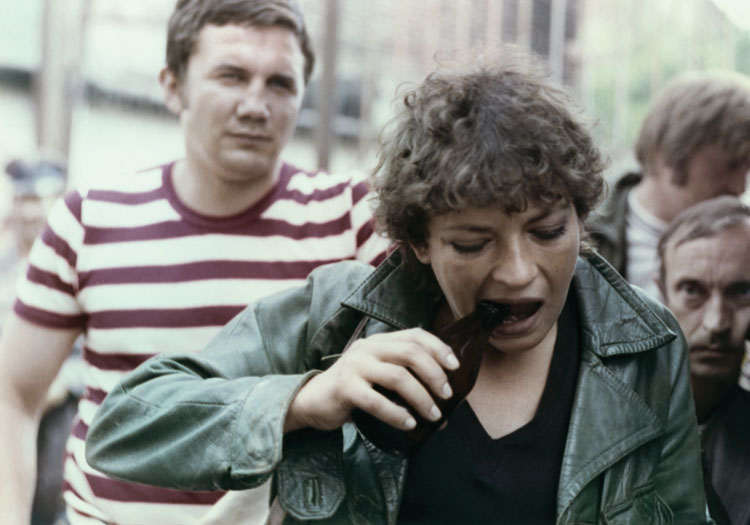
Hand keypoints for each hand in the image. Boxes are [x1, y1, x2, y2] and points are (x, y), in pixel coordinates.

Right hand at [284, 328, 459, 432]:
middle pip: (410, 353)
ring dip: (421, 397)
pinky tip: (408, 424)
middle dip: (434, 375)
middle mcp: (367, 348)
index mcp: (379, 341)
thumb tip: (445, 405)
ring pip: (397, 377)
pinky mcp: (345, 387)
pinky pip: (376, 401)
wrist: (314, 402)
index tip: (455, 367)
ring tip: (433, 415)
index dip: (438, 348)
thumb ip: (407, 380)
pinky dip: (396, 414)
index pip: (414, 335)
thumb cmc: (354, 391)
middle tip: (446, 396)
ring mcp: (355, 366)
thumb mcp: (379, 377)